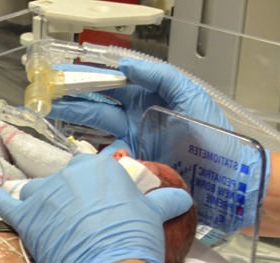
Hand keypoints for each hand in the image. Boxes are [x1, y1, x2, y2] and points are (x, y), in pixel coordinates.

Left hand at [0, 152, 191, 262]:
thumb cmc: (135, 240)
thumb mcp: (154, 215)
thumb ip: (165, 201)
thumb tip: (182, 198)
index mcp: (99, 168)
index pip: (92, 169)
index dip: (94, 189)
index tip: (98, 203)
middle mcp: (69, 175)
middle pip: (62, 182)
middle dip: (68, 197)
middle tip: (78, 220)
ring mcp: (45, 195)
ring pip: (36, 192)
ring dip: (40, 203)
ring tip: (48, 221)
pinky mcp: (27, 218)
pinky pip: (4, 202)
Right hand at [50, 58, 230, 155]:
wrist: (228, 179)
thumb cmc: (217, 138)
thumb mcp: (190, 97)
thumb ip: (160, 76)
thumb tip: (127, 66)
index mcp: (149, 100)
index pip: (114, 86)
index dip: (91, 81)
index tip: (69, 78)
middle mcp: (138, 122)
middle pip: (98, 109)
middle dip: (74, 102)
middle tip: (51, 98)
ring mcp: (134, 146)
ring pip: (98, 133)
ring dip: (77, 125)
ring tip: (57, 117)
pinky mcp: (134, 169)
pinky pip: (108, 161)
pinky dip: (94, 157)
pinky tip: (81, 153)